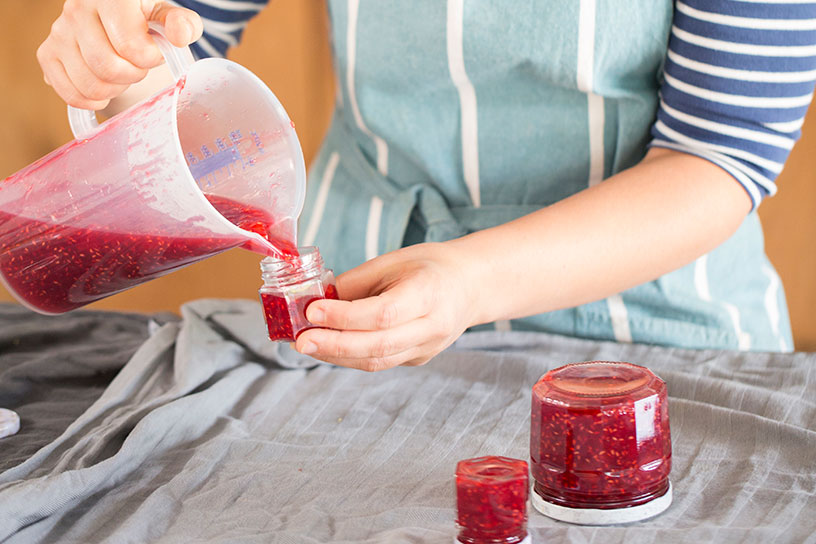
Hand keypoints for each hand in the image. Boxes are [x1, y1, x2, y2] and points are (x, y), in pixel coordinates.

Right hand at [37, 0, 202, 108]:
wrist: (115, 21)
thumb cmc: (145, 20)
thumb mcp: (167, 17)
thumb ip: (183, 24)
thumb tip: (180, 35)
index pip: (131, 47)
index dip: (150, 59)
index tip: (153, 52)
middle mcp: (77, 9)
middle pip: (107, 67)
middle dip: (132, 75)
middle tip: (137, 66)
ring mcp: (59, 32)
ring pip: (90, 84)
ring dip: (115, 89)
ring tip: (122, 73)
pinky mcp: (47, 53)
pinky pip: (70, 93)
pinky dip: (91, 101)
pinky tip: (105, 90)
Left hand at [295, 243, 478, 370]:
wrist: (470, 286)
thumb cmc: (429, 266)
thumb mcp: (392, 261)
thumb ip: (354, 283)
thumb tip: (313, 302)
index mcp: (429, 294)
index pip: (383, 314)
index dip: (344, 316)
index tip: (311, 310)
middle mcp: (432, 327)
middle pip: (378, 345)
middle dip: (334, 345)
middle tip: (299, 341)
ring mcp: (427, 348)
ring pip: (376, 361)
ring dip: (336, 355)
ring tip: (305, 344)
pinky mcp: (418, 359)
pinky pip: (379, 362)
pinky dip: (349, 356)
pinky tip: (327, 346)